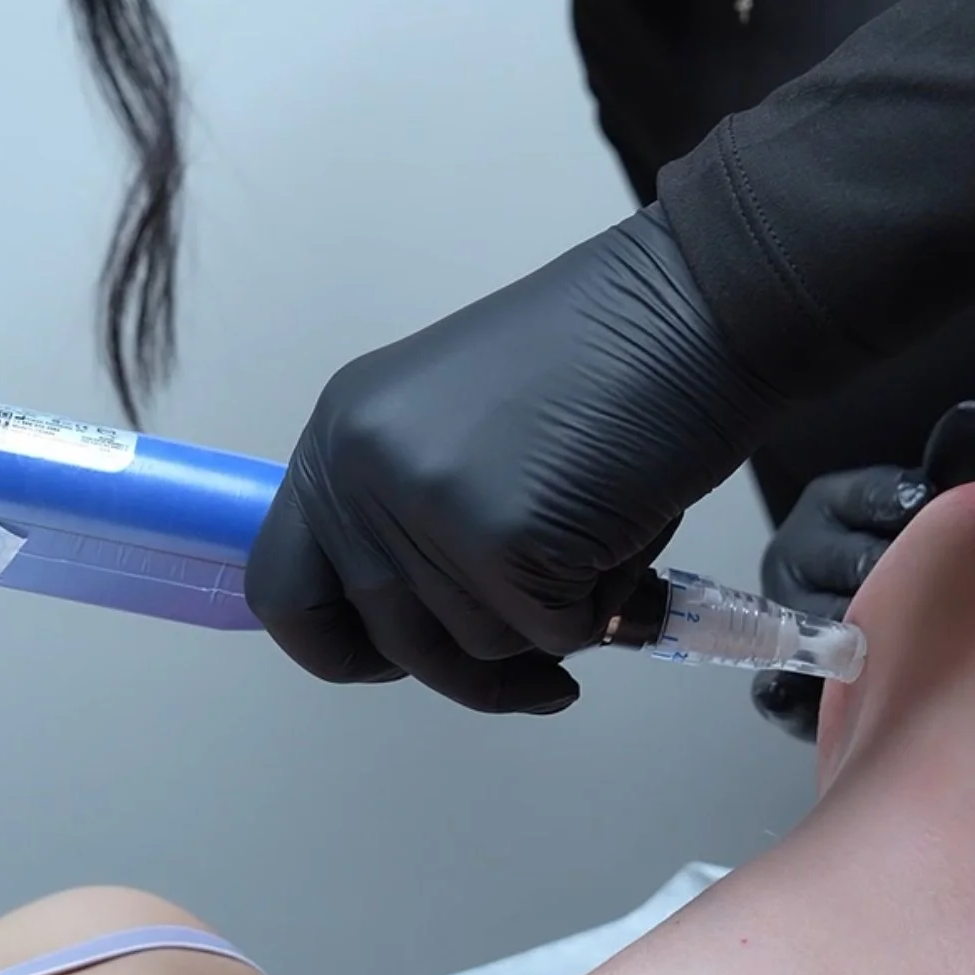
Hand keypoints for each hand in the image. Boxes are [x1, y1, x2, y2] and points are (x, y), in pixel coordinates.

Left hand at [246, 206, 781, 713]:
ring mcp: (426, 505)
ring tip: (599, 531)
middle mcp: (360, 469)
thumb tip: (418, 636)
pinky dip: (606, 607)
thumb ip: (414, 517)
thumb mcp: (457, 429)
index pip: (282, 594)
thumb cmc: (606, 364)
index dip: (340, 649)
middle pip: (390, 642)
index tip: (401, 664)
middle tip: (541, 661)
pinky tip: (628, 533)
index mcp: (339, 436)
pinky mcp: (505, 541)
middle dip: (474, 668)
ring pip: (477, 648)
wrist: (692, 306)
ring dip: (554, 619)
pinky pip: (554, 636)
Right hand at [751, 401, 974, 741]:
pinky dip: (785, 690)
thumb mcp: (925, 507)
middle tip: (930, 587)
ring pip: (822, 623)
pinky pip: (777, 685)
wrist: (888, 626)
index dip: (902, 505)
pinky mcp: (780, 677)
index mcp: (827, 504)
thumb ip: (950, 466)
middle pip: (849, 564)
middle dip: (892, 575)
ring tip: (901, 644)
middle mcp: (794, 555)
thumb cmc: (906, 556)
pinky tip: (795, 689)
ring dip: (862, 634)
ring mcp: (784, 615)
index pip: (867, 497)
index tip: (923, 506)